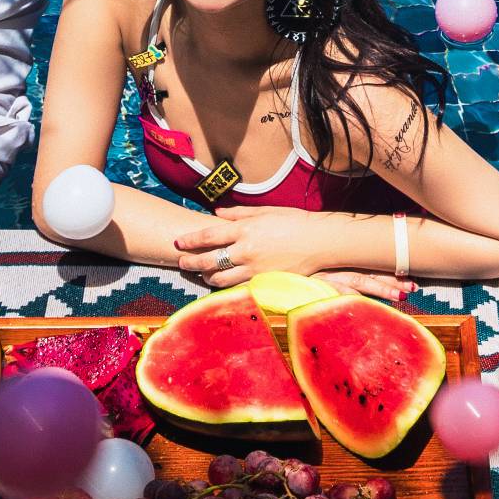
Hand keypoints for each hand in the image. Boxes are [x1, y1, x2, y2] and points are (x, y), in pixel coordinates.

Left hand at [168, 206, 404, 299]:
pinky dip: (226, 286)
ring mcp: (254, 268)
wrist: (320, 242)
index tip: (178, 242)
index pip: (209, 236)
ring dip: (206, 276)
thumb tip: (217, 214)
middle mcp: (246, 250)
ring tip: (201, 273)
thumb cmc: (295, 222)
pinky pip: (237, 286)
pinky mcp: (263, 280)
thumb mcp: (266, 211)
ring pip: (220, 278)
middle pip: (208, 260)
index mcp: (245, 229)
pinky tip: (221, 283)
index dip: (191, 240)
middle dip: (191, 261)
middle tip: (181, 262)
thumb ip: (238, 214)